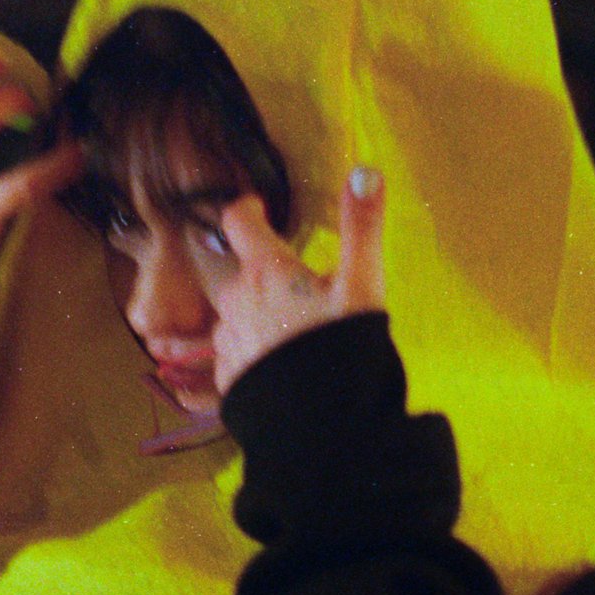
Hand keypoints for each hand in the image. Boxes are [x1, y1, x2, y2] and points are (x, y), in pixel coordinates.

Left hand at [207, 166, 385, 393]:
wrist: (320, 424)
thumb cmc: (341, 348)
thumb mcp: (362, 284)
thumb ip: (362, 225)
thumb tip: (366, 170)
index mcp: (266, 271)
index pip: (239, 221)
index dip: (248, 209)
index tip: (259, 208)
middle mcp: (236, 300)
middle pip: (247, 274)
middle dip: (270, 277)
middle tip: (306, 294)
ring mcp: (228, 340)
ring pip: (241, 314)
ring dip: (261, 317)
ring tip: (298, 338)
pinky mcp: (228, 376)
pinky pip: (239, 352)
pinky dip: (257, 352)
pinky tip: (285, 367)